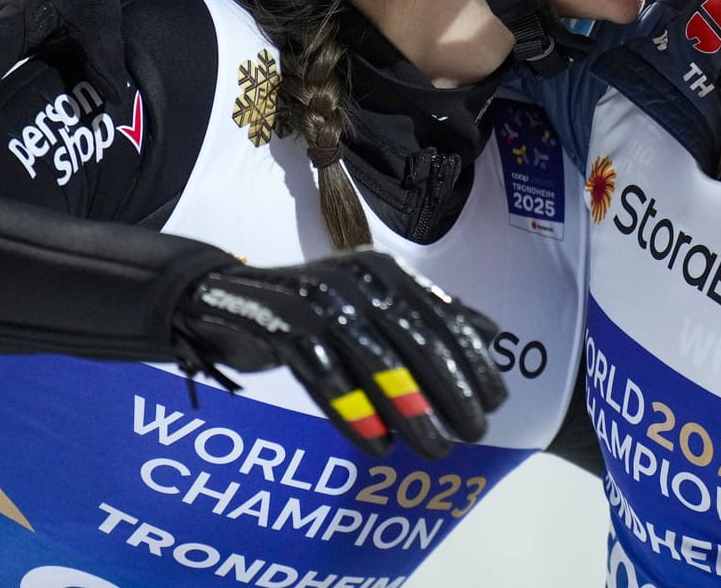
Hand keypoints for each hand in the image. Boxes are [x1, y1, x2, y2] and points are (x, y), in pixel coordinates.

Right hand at [172, 251, 506, 459]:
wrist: (222, 299)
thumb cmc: (311, 308)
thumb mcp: (372, 300)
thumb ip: (427, 311)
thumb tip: (493, 333)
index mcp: (385, 270)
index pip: (443, 315)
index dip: (473, 359)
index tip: (498, 400)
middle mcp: (357, 278)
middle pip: (417, 340)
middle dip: (453, 389)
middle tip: (476, 432)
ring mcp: (319, 300)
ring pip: (377, 364)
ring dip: (412, 413)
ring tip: (437, 450)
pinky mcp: (281, 328)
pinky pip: (327, 380)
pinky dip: (356, 418)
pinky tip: (380, 449)